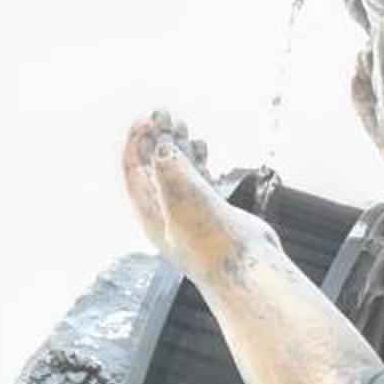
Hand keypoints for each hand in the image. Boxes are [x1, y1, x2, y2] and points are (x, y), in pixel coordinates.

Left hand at [121, 111, 260, 278]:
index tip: (147, 119)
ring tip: (181, 122)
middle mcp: (167, 213)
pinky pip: (199, 179)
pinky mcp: (212, 213)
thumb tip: (160, 145)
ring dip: (177, 145)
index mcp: (151, 214)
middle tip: (164, 111)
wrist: (248, 271)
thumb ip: (170, 170)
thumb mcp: (184, 202)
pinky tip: (201, 144)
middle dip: (157, 138)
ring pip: (178, 171)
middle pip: (154, 168)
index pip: (135, 170)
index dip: (137, 142)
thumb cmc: (213, 242)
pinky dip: (197, 159)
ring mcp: (190, 213)